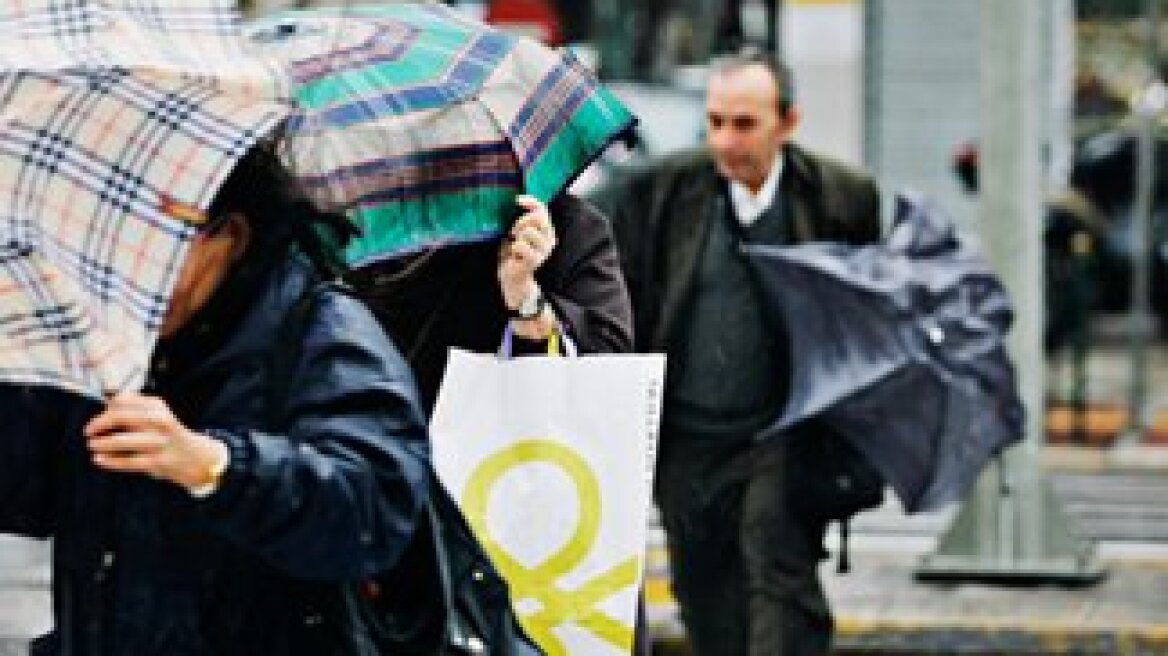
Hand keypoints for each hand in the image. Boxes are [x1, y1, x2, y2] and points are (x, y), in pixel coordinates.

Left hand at [85, 393, 227, 491]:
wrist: (194, 457)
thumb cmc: (167, 434)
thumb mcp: (157, 414)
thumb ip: (134, 407)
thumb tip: (106, 405)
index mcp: (158, 407)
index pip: (124, 400)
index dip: (106, 409)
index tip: (98, 419)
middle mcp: (160, 421)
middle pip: (121, 416)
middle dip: (100, 423)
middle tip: (88, 431)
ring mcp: (159, 442)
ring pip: (122, 441)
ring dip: (102, 443)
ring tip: (92, 445)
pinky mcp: (157, 462)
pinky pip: (127, 461)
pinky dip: (110, 460)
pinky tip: (99, 459)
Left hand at [498, 195, 556, 310]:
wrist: (514, 279)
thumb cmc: (515, 255)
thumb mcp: (519, 234)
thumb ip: (523, 221)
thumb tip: (519, 202)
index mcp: (546, 231)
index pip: (542, 210)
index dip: (531, 202)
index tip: (518, 200)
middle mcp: (549, 240)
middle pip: (537, 218)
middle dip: (521, 222)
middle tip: (514, 233)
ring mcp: (543, 251)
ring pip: (528, 231)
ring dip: (517, 237)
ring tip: (515, 246)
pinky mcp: (535, 260)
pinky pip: (520, 245)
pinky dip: (513, 248)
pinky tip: (514, 256)